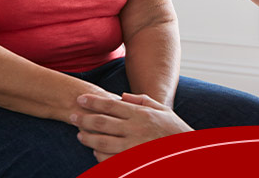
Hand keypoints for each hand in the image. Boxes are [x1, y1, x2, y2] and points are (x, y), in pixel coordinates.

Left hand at [70, 92, 191, 160]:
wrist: (187, 154)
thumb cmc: (174, 130)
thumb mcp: (162, 110)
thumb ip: (142, 100)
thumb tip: (122, 96)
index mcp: (141, 114)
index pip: (110, 105)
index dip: (93, 101)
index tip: (80, 99)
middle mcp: (135, 129)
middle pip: (102, 122)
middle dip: (84, 118)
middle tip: (71, 115)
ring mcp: (132, 147)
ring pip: (101, 142)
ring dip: (87, 137)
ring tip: (79, 134)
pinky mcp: (131, 162)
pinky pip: (109, 159)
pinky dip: (99, 155)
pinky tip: (94, 151)